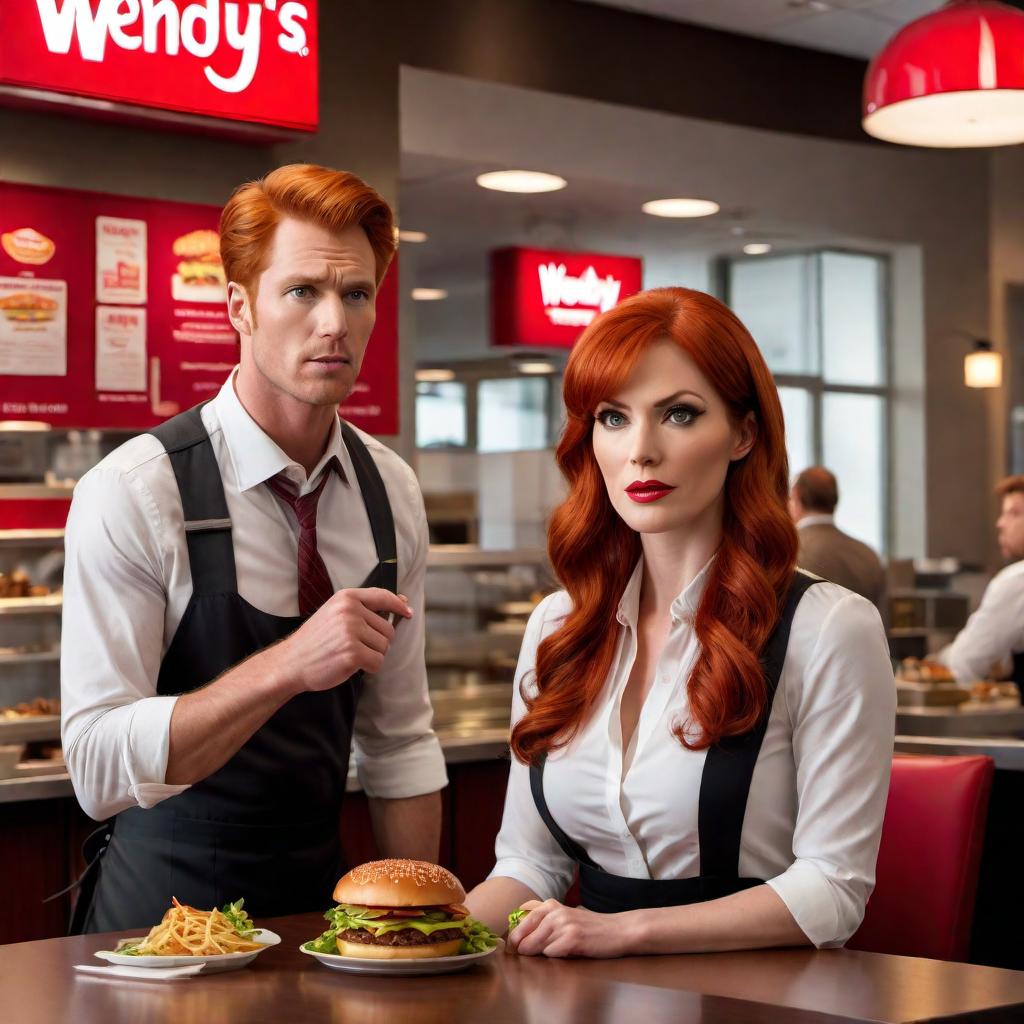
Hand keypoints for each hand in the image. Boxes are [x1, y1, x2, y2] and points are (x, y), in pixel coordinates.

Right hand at [270, 588, 411, 692]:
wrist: (291, 662)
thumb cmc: (316, 640)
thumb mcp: (336, 612)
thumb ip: (366, 606)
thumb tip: (403, 601)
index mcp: (346, 598)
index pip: (383, 597)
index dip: (398, 605)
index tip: (407, 612)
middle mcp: (350, 611)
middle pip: (388, 629)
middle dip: (376, 642)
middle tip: (352, 646)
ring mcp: (351, 632)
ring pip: (384, 647)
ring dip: (372, 655)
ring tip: (348, 654)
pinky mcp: (352, 653)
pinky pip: (378, 663)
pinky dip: (369, 668)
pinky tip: (350, 665)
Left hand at [506, 900, 633, 958]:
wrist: (617, 930)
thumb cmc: (590, 927)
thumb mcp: (564, 914)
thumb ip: (543, 917)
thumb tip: (517, 928)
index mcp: (550, 904)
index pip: (521, 916)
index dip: (513, 932)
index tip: (510, 945)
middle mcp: (555, 911)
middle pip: (523, 932)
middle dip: (518, 946)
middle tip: (518, 956)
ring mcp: (564, 924)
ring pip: (535, 944)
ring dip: (536, 954)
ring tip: (543, 956)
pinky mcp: (572, 939)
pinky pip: (551, 953)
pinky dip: (552, 957)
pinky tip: (562, 955)